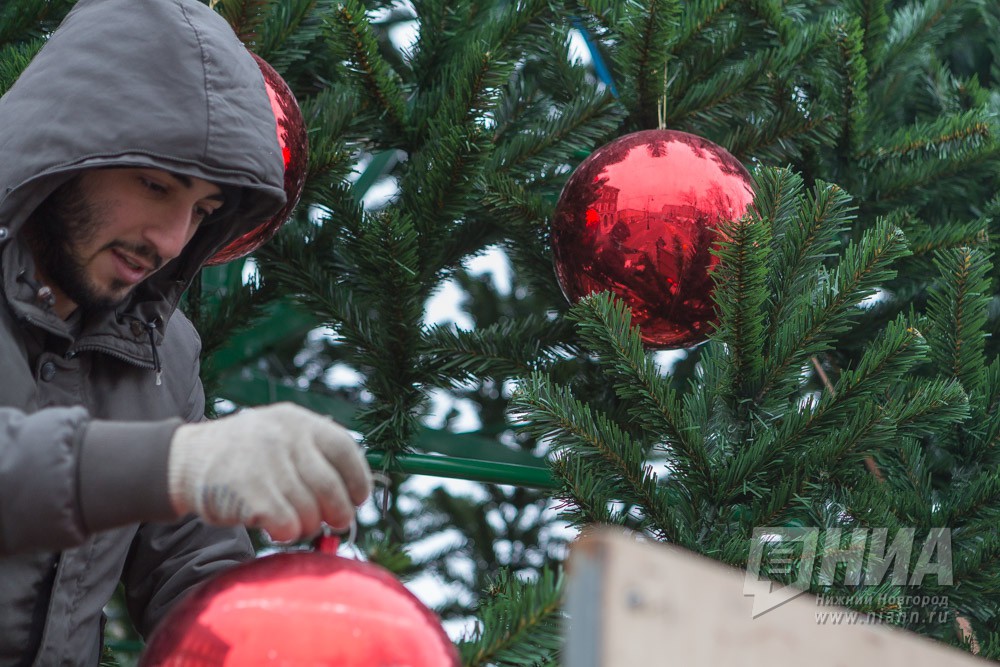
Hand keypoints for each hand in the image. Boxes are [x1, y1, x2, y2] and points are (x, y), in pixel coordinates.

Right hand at [167, 402, 371, 541]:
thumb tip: (354, 491)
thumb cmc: (243, 454)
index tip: (359, 498)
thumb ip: (313, 453)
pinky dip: (287, 533)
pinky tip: (276, 527)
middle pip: (331, 487)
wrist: (184, 461)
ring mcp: (267, 465)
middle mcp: (285, 438)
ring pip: (311, 511)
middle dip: (339, 512)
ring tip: (297, 523)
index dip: (358, 479)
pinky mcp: (251, 493)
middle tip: (337, 522)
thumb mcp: (278, 433)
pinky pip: (288, 525)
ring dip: (309, 525)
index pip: (345, 449)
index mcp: (298, 421)